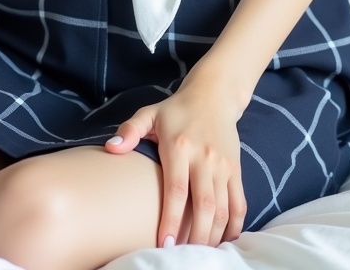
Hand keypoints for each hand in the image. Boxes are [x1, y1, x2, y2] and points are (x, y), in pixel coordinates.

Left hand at [104, 81, 246, 246]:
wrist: (214, 95)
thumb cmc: (176, 110)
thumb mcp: (150, 113)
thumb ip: (131, 129)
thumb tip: (111, 148)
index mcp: (180, 147)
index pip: (176, 190)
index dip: (171, 219)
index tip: (163, 244)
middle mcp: (204, 158)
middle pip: (203, 206)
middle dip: (194, 237)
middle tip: (182, 257)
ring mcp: (223, 166)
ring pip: (222, 208)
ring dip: (213, 235)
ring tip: (199, 253)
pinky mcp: (236, 169)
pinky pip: (238, 202)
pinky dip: (233, 224)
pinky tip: (224, 240)